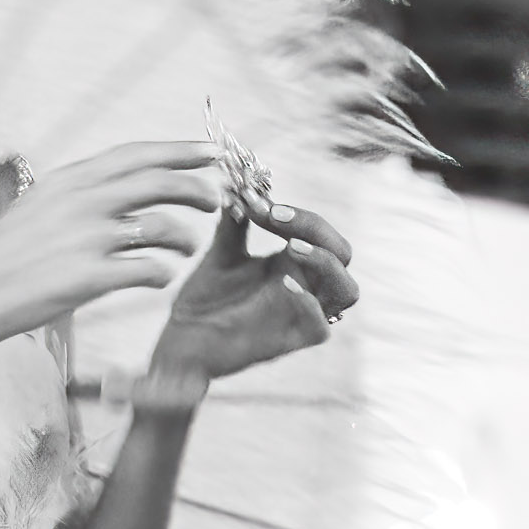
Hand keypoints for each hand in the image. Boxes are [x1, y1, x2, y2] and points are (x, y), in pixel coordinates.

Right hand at [0, 142, 223, 354]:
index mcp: (69, 180)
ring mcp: (87, 238)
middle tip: (215, 199)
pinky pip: (148, 270)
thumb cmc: (3, 256)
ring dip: (185, 236)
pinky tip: (161, 277)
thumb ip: (78, 194)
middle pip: (157, 182)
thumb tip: (117, 188)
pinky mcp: (90, 276)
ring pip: (161, 226)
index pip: (135, 154)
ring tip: (189, 245)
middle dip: (196, 187)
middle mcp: (81, 201)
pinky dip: (163, 273)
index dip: (178, 150)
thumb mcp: (38, 207)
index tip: (209, 151)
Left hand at [151, 201, 357, 381]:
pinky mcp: (294, 341)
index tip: (259, 202)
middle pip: (342, 253)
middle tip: (277, 217)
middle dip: (315, 229)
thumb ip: (233, 223)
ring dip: (325, 263)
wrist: (181, 340)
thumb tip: (236, 186)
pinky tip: (284, 284)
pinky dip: (309, 303)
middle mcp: (307, 286)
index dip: (299, 214)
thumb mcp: (219, 254)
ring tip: (291, 247)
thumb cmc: (204, 298)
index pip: (320, 231)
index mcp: (293, 262)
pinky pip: (321, 327)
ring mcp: (304, 315)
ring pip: (347, 290)